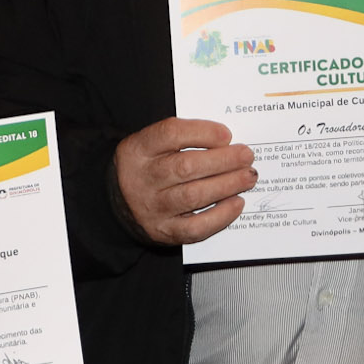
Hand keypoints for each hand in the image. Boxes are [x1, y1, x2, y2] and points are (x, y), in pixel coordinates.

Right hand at [113, 117, 255, 244]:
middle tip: (246, 156)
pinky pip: (196, 227)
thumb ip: (182, 137)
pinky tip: (236, 203)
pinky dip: (220, 216)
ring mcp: (152, 208)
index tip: (226, 134)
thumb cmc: (145, 168)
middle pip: (186, 166)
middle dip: (223, 160)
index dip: (203, 132)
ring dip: (227, 185)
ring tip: (247, 177)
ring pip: (193, 196)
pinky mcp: (164, 231)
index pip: (170, 133)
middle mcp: (142, 179)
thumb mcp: (151, 145)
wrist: (116, 203)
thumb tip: (225, 140)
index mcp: (138, 150)